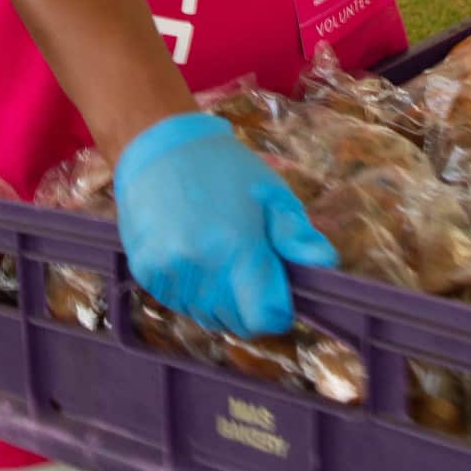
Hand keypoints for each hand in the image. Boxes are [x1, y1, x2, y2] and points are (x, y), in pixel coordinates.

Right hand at [115, 113, 337, 336]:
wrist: (163, 148)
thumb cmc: (227, 169)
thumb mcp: (272, 193)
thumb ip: (297, 234)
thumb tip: (326, 263)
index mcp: (239, 247)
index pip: (264, 317)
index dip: (277, 311)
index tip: (278, 294)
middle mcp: (202, 265)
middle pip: (235, 322)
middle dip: (249, 306)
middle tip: (249, 272)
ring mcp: (169, 270)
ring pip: (204, 317)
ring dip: (218, 302)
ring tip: (219, 261)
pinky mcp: (144, 271)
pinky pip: (175, 303)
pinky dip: (189, 292)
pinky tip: (193, 258)